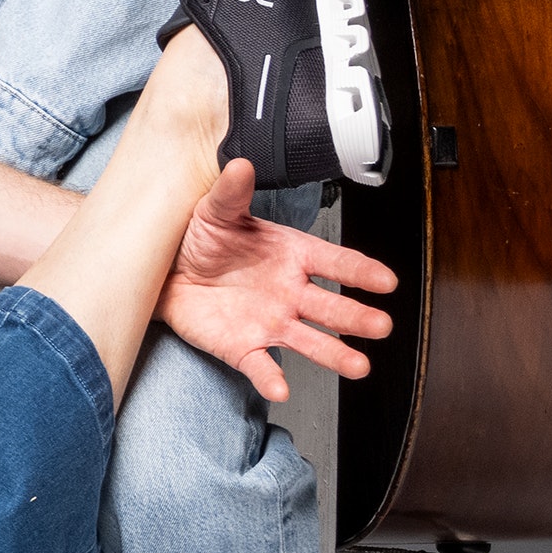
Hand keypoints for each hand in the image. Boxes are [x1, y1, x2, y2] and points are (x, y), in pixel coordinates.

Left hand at [157, 201, 397, 405]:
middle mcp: (290, 293)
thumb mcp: (214, 211)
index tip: (387, 281)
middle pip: (332, 308)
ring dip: (334, 355)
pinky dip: (270, 378)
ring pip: (309, 342)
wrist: (164, 270)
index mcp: (292, 256)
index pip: (335, 263)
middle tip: (382, 326)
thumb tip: (241, 163)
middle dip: (357, 317)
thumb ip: (231, 192)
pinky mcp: (242, 346)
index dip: (361, 272)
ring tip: (359, 366)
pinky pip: (260, 365)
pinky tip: (281, 389)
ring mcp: (270, 322)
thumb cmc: (200, 238)